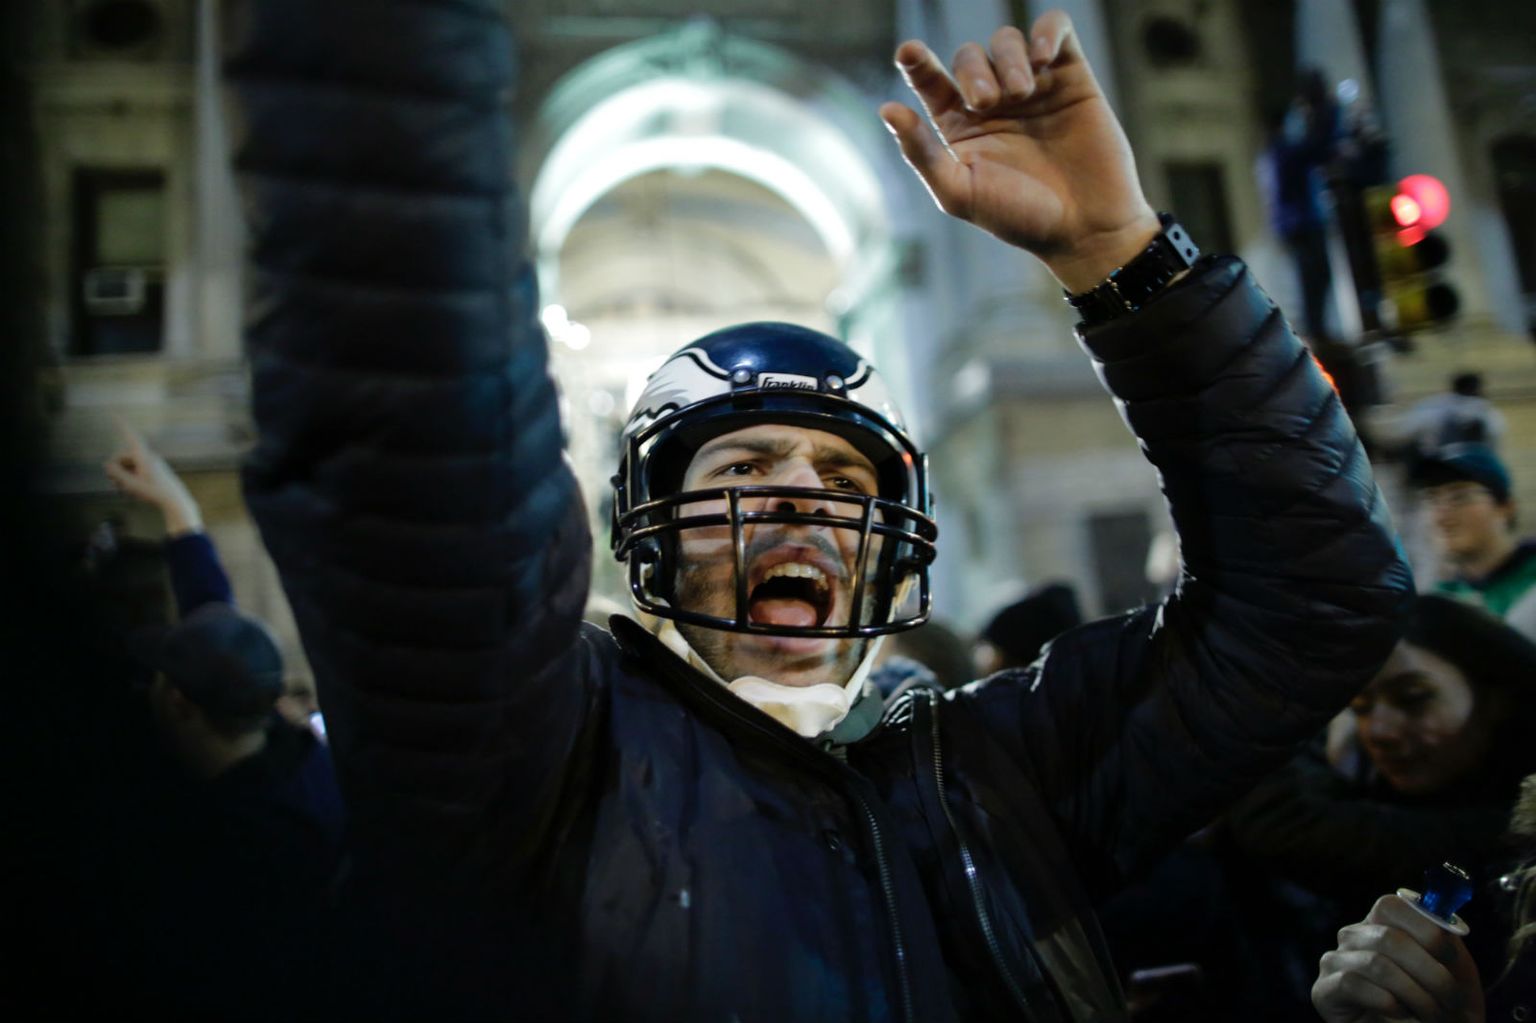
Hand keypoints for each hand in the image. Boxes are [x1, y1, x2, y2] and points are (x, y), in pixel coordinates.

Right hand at [103, 421, 202, 536]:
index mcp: (143, 456)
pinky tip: (130, 491)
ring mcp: (152, 463)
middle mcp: (148, 456)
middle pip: (125, 457)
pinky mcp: (155, 470)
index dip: (121, 425)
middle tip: (113, 484)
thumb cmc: (154, 492)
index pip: (130, 437)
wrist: (175, 500)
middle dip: (116, 468)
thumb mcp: (131, 484)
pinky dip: (131, 477)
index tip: (113, 413)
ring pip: (130, 464)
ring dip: (123, 475)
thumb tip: (107, 464)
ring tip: (123, 490)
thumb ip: (117, 473)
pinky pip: (138, 470)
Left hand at [881, 9, 1160, 292]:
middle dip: (972, 71)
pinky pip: (1055, 29)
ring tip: (1021, 93)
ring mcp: (1033, 87)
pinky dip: (1045, 31)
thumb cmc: (1019, 218)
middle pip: (969, 56)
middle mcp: (993, 102)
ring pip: (1007, 40)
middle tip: (986, 103)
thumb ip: (921, 152)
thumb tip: (887, 110)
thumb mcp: (960, 192)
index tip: (908, 52)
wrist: (1084, 228)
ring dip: (1008, 58)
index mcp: (958, 126)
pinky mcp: (1072, 77)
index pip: (929, 81)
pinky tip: (1042, 57)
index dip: (916, 62)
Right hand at [1312, 894, 1484, 1022]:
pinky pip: (1353, 984)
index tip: (1451, 960)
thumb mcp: (1453, 968)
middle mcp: (1353, 936)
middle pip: (1389, 938)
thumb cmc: (1440, 1003)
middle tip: (1451, 999)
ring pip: (1377, 964)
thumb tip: (1442, 922)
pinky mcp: (1323, 990)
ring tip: (1434, 1014)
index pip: (1392, 906)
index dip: (1427, 931)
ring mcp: (1334, 961)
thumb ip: (1446, 940)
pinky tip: (1401, 1013)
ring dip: (1416, 995)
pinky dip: (1388, 1003)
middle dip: (1431, 973)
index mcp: (1381, 923)